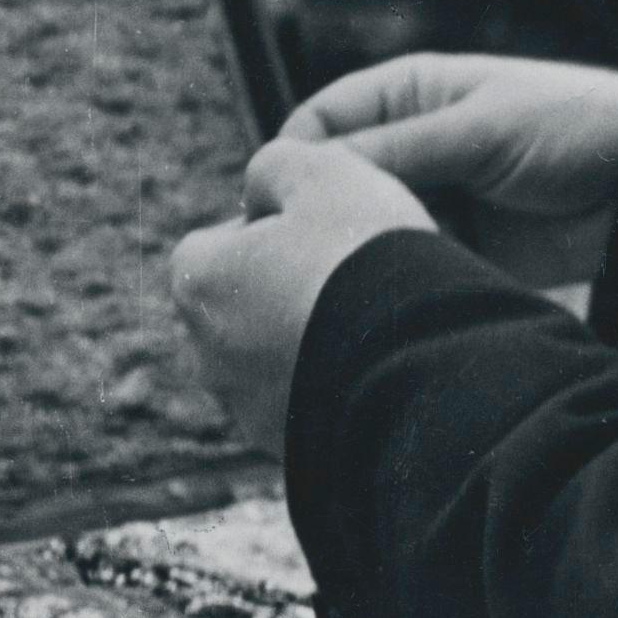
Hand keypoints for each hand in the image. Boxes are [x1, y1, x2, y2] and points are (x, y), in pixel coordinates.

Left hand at [171, 141, 432, 454]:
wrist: (421, 366)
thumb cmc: (364, 258)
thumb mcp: (320, 170)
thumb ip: (275, 164)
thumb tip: (259, 190)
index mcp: (197, 283)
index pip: (216, 241)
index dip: (269, 227)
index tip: (322, 228)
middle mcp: (207, 356)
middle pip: (242, 304)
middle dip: (286, 288)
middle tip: (353, 273)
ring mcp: (250, 412)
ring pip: (275, 358)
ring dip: (312, 339)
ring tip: (375, 323)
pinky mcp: (294, 452)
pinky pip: (310, 405)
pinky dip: (336, 384)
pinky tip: (382, 366)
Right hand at [282, 52, 617, 287]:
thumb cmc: (570, 127)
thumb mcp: (479, 129)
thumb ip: (397, 149)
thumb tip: (312, 169)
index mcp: (407, 94)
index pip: (321, 122)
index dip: (292, 158)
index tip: (274, 200)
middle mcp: (409, 145)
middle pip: (335, 182)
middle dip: (319, 212)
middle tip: (301, 251)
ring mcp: (431, 199)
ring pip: (365, 227)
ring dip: (356, 251)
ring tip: (349, 279)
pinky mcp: (455, 250)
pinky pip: (405, 265)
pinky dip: (393, 281)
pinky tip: (385, 298)